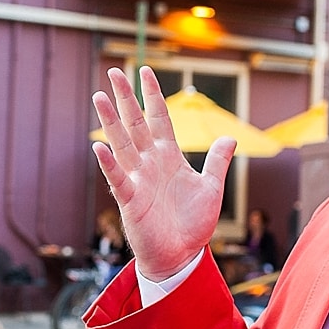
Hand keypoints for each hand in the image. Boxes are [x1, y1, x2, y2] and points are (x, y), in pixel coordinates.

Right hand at [92, 65, 234, 280]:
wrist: (182, 256)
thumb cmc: (193, 225)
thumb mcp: (211, 188)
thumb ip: (217, 161)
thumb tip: (230, 137)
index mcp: (169, 158)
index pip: (159, 119)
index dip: (152, 95)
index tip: (146, 71)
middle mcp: (150, 164)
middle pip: (135, 123)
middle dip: (125, 98)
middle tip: (114, 71)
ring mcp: (138, 179)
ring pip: (122, 144)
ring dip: (111, 121)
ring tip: (100, 97)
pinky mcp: (131, 200)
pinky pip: (118, 178)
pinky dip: (110, 164)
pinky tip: (99, 147)